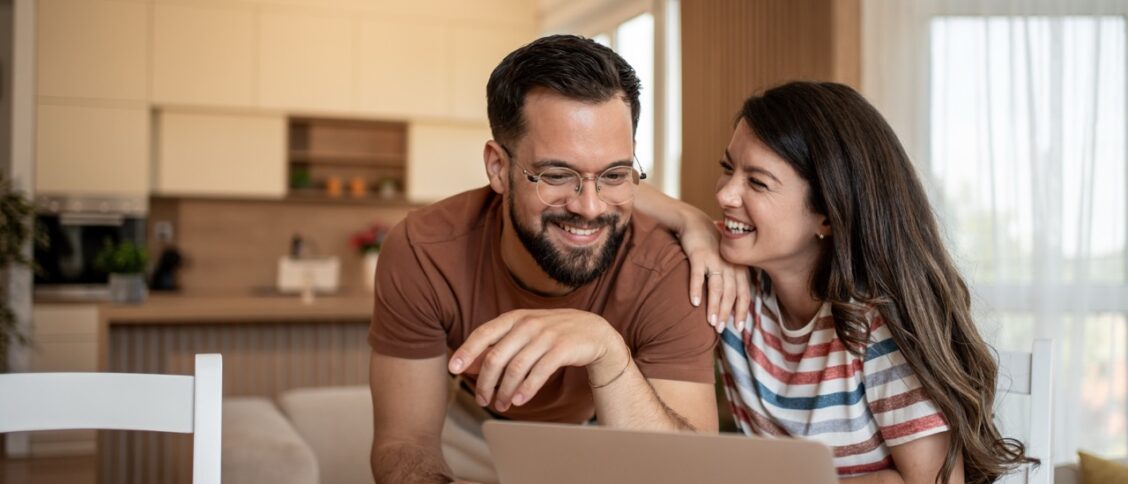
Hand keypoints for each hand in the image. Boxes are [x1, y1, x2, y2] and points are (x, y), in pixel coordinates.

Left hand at [448, 309, 627, 412]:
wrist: (594, 332)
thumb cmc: (553, 335)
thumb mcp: (525, 333)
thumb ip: (499, 344)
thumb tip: (469, 363)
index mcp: (515, 318)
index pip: (483, 333)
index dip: (467, 351)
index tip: (453, 369)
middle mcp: (528, 324)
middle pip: (496, 357)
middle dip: (485, 383)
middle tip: (482, 400)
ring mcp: (546, 335)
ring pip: (515, 368)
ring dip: (504, 391)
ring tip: (501, 405)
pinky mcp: (562, 348)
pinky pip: (538, 372)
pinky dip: (526, 389)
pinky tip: (519, 400)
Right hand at [678, 215, 750, 332]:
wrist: (695, 222)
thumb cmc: (711, 247)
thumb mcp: (726, 262)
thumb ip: (730, 280)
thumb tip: (730, 305)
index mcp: (738, 268)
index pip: (743, 293)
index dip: (742, 311)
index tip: (739, 327)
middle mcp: (729, 265)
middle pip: (731, 293)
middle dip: (726, 313)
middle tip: (720, 329)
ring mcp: (714, 260)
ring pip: (717, 287)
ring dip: (714, 306)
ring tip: (710, 322)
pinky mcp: (699, 255)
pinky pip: (698, 275)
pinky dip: (696, 289)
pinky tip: (693, 302)